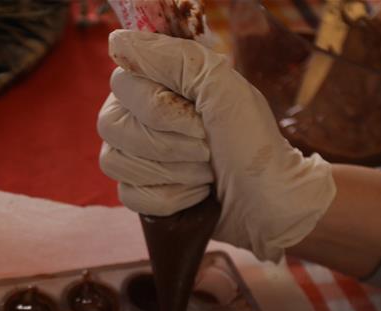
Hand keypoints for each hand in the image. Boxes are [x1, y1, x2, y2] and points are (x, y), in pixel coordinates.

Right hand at [98, 29, 335, 261]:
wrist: (268, 199)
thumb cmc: (251, 141)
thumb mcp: (222, 86)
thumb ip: (172, 57)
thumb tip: (117, 40)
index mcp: (154, 83)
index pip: (123, 85)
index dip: (159, 108)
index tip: (200, 118)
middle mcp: (136, 115)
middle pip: (112, 125)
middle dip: (167, 144)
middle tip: (206, 148)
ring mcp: (133, 156)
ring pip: (115, 162)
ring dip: (172, 172)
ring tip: (205, 172)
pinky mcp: (138, 193)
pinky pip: (129, 195)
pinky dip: (170, 198)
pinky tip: (195, 194)